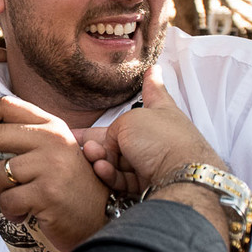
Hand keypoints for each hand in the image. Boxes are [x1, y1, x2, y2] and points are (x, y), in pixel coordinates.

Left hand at [0, 96, 108, 251]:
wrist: (104, 222)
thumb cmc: (71, 189)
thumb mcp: (53, 154)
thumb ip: (24, 140)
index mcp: (52, 125)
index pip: (6, 105)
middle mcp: (53, 139)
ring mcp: (51, 165)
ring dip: (1, 192)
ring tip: (19, 201)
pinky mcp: (47, 193)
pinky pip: (8, 199)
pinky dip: (11, 212)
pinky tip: (26, 214)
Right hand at [78, 67, 223, 193]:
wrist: (180, 177)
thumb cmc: (160, 140)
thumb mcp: (128, 121)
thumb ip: (112, 131)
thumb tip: (111, 150)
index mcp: (160, 112)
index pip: (153, 92)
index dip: (151, 80)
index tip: (154, 69)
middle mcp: (157, 136)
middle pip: (121, 134)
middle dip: (96, 137)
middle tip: (72, 137)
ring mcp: (152, 160)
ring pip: (116, 158)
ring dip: (99, 156)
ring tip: (92, 154)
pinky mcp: (146, 182)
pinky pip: (121, 178)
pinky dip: (109, 173)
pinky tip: (101, 168)